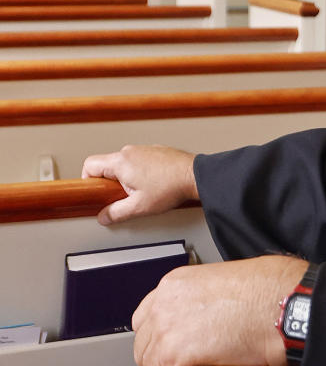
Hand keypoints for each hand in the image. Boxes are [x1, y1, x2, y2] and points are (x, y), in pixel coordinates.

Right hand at [81, 145, 198, 224]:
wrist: (196, 176)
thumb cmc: (171, 187)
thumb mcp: (139, 207)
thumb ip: (116, 213)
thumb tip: (104, 216)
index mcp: (120, 162)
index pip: (90, 165)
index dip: (88, 181)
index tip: (96, 193)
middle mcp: (130, 151)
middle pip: (107, 164)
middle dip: (110, 182)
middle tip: (121, 196)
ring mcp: (143, 149)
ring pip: (124, 163)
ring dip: (126, 177)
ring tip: (141, 191)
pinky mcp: (155, 151)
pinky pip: (139, 160)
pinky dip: (140, 172)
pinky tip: (153, 184)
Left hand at [131, 255, 308, 365]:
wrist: (282, 304)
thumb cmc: (270, 288)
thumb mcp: (226, 279)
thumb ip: (204, 298)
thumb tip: (206, 318)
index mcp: (175, 284)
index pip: (145, 317)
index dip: (159, 334)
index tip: (170, 343)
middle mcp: (164, 304)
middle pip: (143, 342)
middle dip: (161, 354)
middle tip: (185, 363)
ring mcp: (166, 330)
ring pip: (150, 364)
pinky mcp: (176, 356)